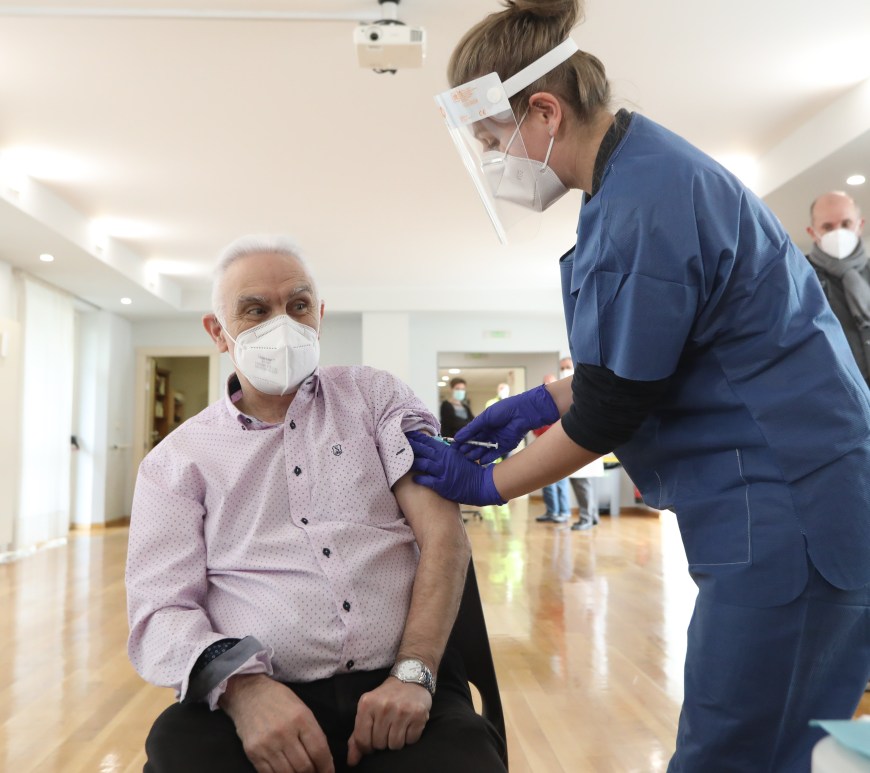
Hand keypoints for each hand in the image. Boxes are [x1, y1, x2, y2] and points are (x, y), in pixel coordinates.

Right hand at [219, 674, 334, 772]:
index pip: (319, 751)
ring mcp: (267, 744)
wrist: (248, 694)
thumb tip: (322, 759)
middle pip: (305, 766)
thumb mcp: (302, 708)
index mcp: (300, 718)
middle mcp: (284, 732)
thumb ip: (312, 732)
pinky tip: (285, 772)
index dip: (326, 767)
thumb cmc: (279, 700)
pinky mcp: (253, 752)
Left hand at [346, 677, 432, 766]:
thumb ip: (357, 735)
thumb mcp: (368, 709)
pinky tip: (408, 724)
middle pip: (379, 744)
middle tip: (387, 728)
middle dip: (383, 741)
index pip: (362, 740)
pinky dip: (409, 737)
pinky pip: (410, 741)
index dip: (366, 747)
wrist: (411, 678)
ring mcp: (402, 710)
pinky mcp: (418, 714)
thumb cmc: (387, 697)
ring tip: (398, 726)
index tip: (372, 741)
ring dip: (396, 740)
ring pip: (395, 745)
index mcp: (367, 704)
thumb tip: (351, 761)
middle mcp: (384, 706)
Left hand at [406, 432, 505, 505]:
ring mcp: (442, 472)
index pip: (428, 442)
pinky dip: (419, 478)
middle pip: (422, 450)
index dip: (417, 438)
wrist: (480, 485)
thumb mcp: (459, 456)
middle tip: (398, 442)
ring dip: (412, 461)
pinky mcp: (442, 485)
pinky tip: (413, 478)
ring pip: (422, 464)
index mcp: (447, 451)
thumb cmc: (470, 470)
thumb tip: (436, 445)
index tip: (407, 434)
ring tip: (402, 459)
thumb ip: (447, 451)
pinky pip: (426, 480)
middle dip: (410, 446)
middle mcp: (443, 460)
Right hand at [454, 384, 559, 462]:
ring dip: (477, 454)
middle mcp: (490, 433)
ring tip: (469, 458)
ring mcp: (497, 440)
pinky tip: (481, 461)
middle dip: (468, 448)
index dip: (462, 440)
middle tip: (460, 455)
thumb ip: (472, 428)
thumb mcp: (485, 418)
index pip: (470, 434)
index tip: (454, 447)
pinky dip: (488, 458)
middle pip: (476, 443)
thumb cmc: (504, 410)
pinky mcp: (505, 446)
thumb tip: (457, 437)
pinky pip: (495, 454)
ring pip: (484, 450)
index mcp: (484, 424)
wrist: (523, 412)